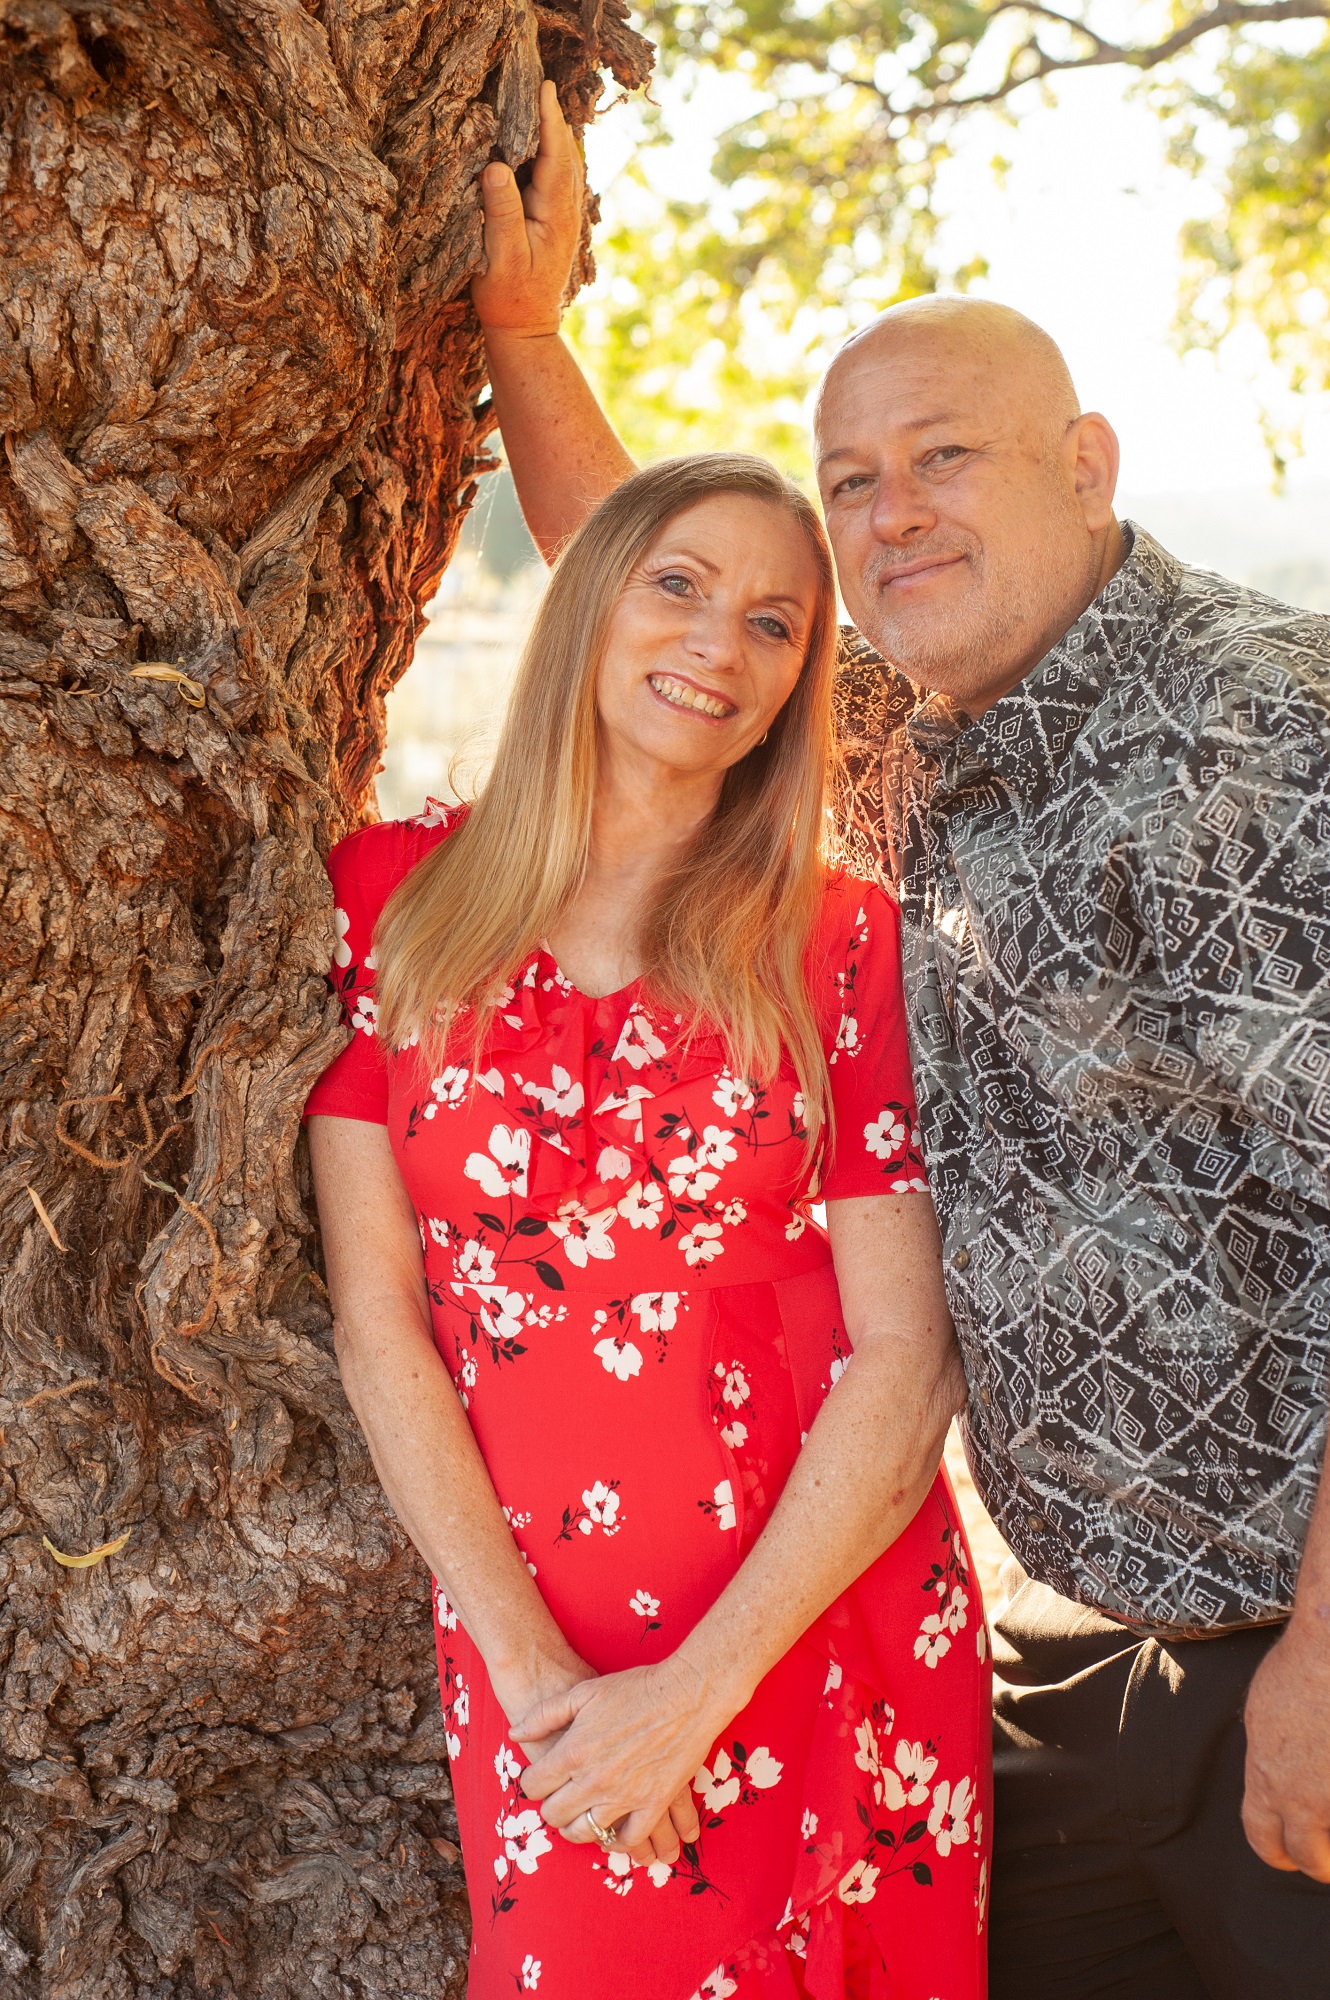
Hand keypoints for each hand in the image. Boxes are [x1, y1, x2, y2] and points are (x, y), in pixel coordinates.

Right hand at [471, 78, 583, 337]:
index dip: (549, 120)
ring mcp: (560, 215)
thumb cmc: (508, 296)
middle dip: (551, 117)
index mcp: (555, 213)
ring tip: (537, 99)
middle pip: (563, 153)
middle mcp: (564, 210)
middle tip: (538, 80)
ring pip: (559, 163)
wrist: (525, 329)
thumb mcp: (501, 256)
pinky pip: (550, 176)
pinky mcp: (550, 220)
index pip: (555, 155)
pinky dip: (543, 152)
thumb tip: (496, 166)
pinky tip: (532, 140)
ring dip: (549, 132)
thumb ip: (501, 211)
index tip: (543, 87)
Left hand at [513, 1654, 730, 1859]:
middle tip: (559, 1799)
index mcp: (573, 1751)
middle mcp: (594, 1780)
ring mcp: (624, 1796)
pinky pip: (629, 1840)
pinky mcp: (653, 1805)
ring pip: (585, 1833)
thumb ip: (545, 1714)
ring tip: (580, 1818)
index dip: (533, 1784)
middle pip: (555, 1814)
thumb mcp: (584, 1691)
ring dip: (578, 1829)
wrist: (688, 1694)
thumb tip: (515, 1733)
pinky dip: (617, 1843)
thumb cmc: (636, 1687)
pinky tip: (612, 1835)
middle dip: (551, 1809)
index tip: (540, 1780)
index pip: (534, 1786)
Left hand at [1242, 1618, 1329, 1880]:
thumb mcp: (1259, 1716)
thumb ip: (1266, 1761)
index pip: (1263, 1841)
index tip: (1289, 1853)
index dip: (1277, 1851)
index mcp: (1267, 1780)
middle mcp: (1305, 1799)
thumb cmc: (1296, 1671)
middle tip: (1328, 1853)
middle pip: (1310, 1858)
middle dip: (1320, 1860)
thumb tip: (1272, 1781)